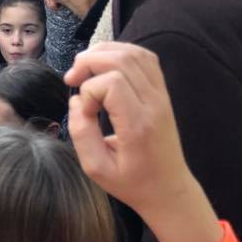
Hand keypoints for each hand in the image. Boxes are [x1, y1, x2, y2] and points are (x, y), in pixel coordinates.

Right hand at [65, 42, 221, 241]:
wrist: (169, 188)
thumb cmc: (132, 183)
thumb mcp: (96, 169)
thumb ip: (80, 133)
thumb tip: (77, 101)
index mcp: (138, 125)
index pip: (111, 83)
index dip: (89, 90)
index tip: (85, 112)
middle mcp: (154, 104)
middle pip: (121, 60)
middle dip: (89, 61)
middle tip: (72, 79)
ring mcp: (162, 95)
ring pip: (134, 53)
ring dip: (103, 52)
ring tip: (84, 68)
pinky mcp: (163, 92)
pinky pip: (145, 58)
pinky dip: (120, 52)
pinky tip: (104, 64)